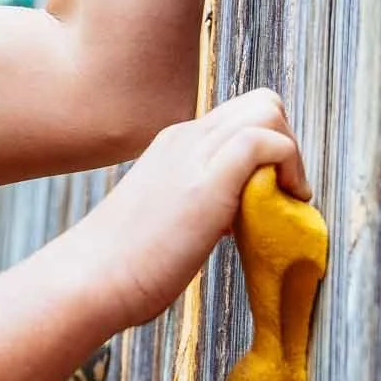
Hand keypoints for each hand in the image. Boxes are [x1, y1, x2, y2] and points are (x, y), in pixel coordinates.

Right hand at [71, 88, 309, 329]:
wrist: (89, 278)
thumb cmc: (124, 264)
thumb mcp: (166, 217)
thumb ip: (196, 205)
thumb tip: (230, 220)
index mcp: (174, 143)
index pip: (240, 115)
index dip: (269, 145)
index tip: (271, 191)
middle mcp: (184, 137)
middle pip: (261, 102)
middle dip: (288, 143)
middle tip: (285, 192)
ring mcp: (193, 154)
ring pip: (267, 110)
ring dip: (292, 154)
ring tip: (287, 200)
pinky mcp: (207, 181)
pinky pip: (264, 140)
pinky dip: (290, 165)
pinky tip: (285, 204)